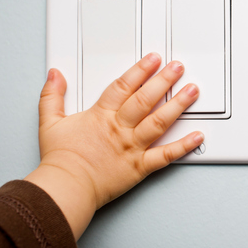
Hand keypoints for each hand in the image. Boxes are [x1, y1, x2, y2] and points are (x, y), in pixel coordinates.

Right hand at [24, 53, 201, 238]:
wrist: (65, 189)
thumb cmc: (60, 160)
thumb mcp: (49, 122)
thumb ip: (52, 96)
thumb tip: (55, 74)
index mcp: (101, 116)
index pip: (124, 86)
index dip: (140, 70)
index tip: (154, 59)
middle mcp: (120, 128)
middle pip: (146, 99)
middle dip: (164, 80)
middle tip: (178, 67)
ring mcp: (132, 147)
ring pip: (159, 122)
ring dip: (178, 105)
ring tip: (192, 91)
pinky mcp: (140, 167)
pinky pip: (166, 156)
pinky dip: (184, 146)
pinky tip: (198, 136)